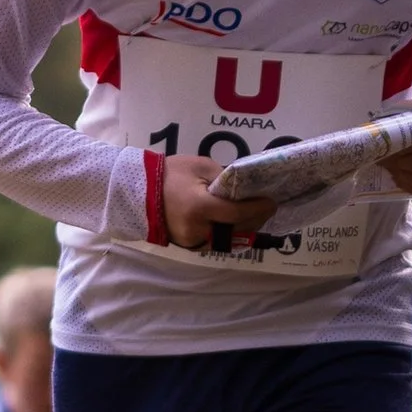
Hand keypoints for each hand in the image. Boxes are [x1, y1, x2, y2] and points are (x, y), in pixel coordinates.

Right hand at [160, 152, 280, 249]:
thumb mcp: (200, 166)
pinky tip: (238, 222)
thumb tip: (243, 189)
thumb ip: (224, 178)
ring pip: (229, 238)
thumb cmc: (170, 174)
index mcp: (201, 207)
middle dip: (256, 218)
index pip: (238, 212)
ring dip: (245, 227)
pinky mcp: (190, 246)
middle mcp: (199, 229)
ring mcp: (194, 241)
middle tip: (268, 207)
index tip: (272, 201)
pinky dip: (229, 233)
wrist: (140, 192)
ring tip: (257, 215)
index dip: (258, 208)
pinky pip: (216, 242)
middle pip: (237, 228)